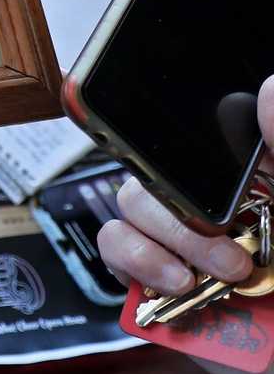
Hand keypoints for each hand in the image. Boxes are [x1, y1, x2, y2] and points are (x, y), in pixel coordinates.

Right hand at [98, 76, 273, 373]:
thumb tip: (271, 89)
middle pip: (155, 171)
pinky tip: (177, 284)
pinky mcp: (147, 279)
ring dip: (165, 241)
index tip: (215, 180)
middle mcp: (204, 207)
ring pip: (130, 206)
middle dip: (185, 215)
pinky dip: (139, 263)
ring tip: (205, 277)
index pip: (198, 141)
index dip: (190, 146)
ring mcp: (173, 242)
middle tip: (233, 254)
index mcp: (243, 185)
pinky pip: (114, 249)